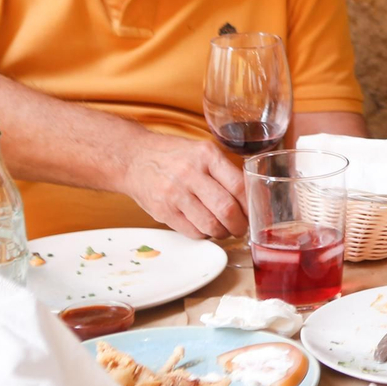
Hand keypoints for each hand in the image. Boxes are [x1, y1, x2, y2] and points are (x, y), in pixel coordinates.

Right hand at [119, 134, 247, 238]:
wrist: (132, 158)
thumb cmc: (172, 155)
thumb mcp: (201, 151)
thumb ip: (224, 170)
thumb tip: (250, 196)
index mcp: (206, 155)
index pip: (238, 186)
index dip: (250, 204)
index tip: (254, 212)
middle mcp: (190, 173)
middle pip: (226, 209)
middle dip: (240, 224)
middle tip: (242, 227)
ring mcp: (175, 194)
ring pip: (211, 224)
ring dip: (223, 232)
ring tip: (224, 230)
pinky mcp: (163, 211)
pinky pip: (192, 232)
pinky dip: (204, 234)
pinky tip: (205, 228)